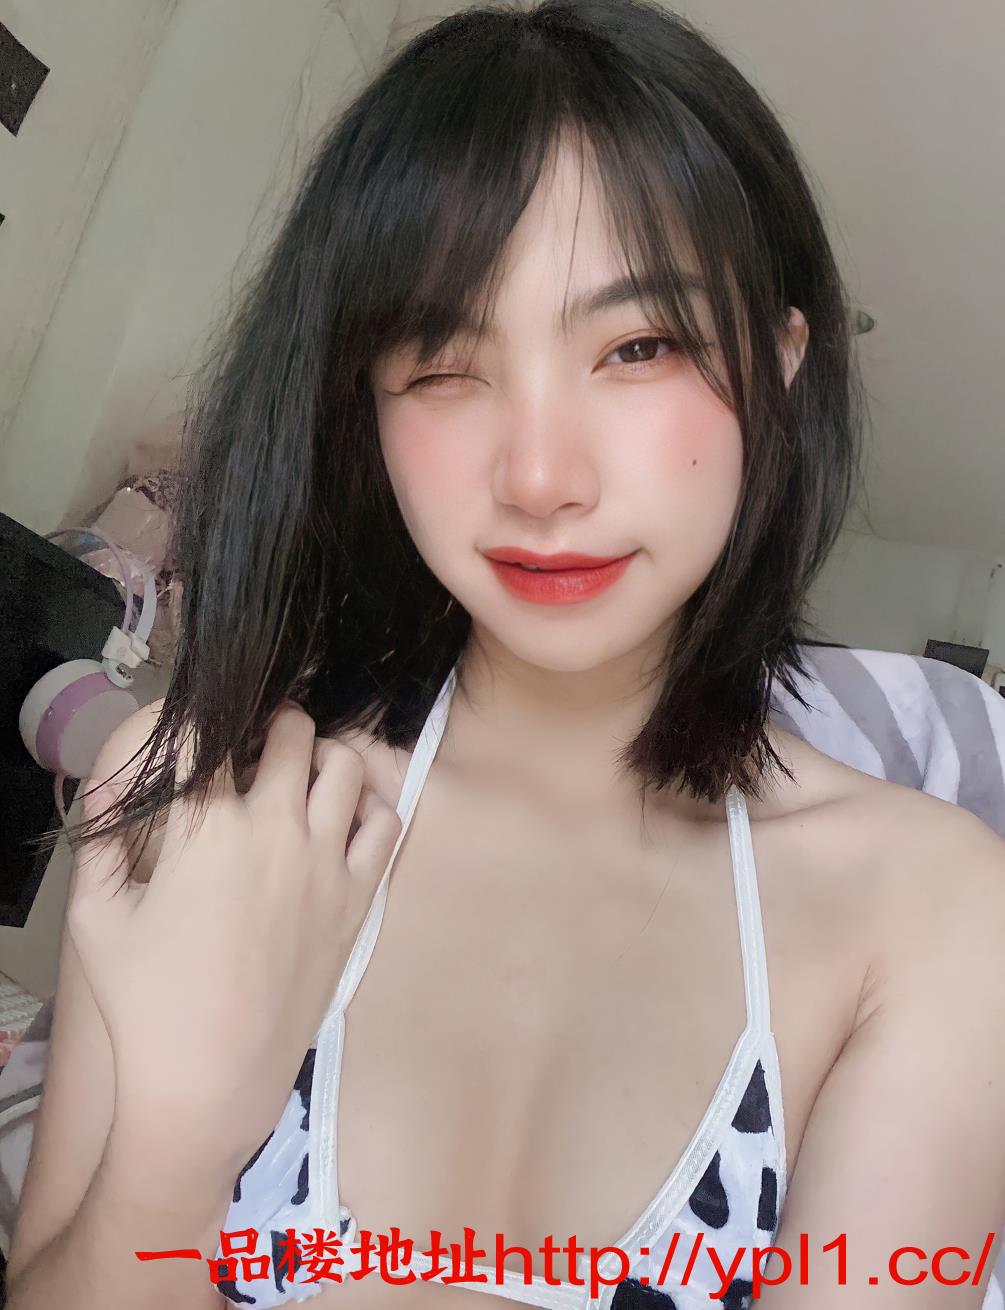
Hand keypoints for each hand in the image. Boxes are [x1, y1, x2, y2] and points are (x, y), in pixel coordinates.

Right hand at [67, 702, 401, 1173]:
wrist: (212, 1080)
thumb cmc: (145, 1004)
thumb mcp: (95, 919)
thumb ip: (100, 845)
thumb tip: (109, 791)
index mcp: (205, 828)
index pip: (210, 734)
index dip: (203, 722)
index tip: (201, 736)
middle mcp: (275, 829)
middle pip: (289, 730)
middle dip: (269, 725)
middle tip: (255, 748)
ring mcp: (326, 861)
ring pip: (345, 765)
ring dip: (321, 755)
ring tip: (301, 775)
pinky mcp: (359, 896)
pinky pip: (385, 822)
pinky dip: (367, 807)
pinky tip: (340, 821)